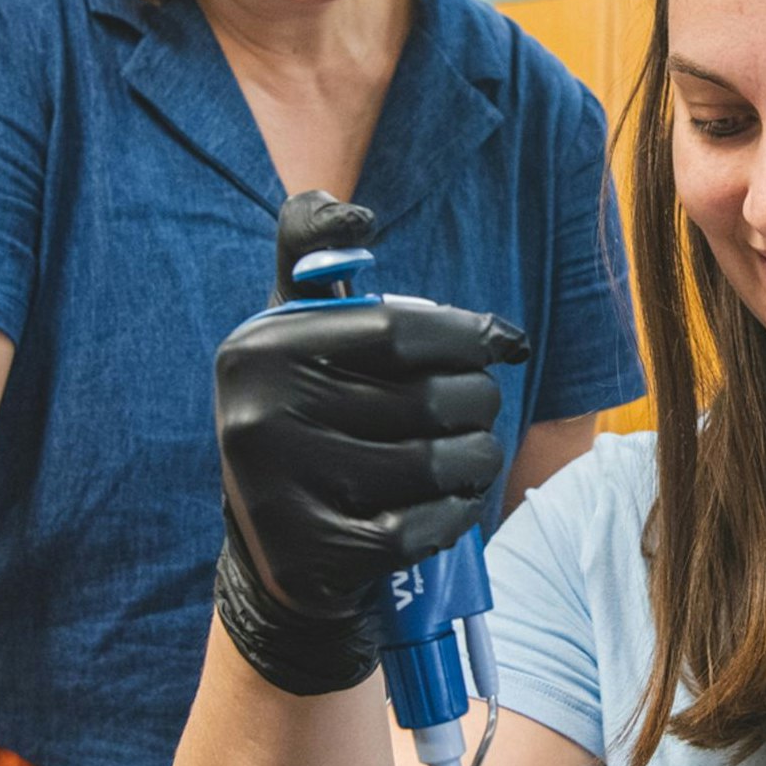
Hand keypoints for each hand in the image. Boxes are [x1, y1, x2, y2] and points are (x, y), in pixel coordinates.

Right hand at [214, 191, 529, 696]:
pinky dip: (456, 514)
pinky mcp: (314, 552)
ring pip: (437, 463)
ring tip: (474, 456)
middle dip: (479, 404)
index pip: (398, 331)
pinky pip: (423, 527)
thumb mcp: (295, 338)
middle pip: (429, 399)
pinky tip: (455, 503)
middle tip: (480, 411)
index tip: (505, 344)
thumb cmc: (308, 418)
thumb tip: (349, 213)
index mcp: (262, 347)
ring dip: (478, 460)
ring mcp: (282, 489)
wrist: (273, 550)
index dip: (468, 335)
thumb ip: (312, 260)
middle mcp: (259, 414)